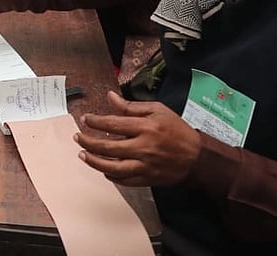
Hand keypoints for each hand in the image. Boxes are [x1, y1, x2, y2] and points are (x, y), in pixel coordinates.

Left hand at [74, 92, 201, 186]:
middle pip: (108, 147)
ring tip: (83, 154)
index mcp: (145, 127)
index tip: (85, 119)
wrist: (198, 157)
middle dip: (88, 142)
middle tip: (78, 137)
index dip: (95, 121)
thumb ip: (131, 106)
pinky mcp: (148, 179)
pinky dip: (111, 176)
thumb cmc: (177, 131)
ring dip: (94, 161)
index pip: (112, 124)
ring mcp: (145, 165)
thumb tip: (110, 97)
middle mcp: (143, 147)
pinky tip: (103, 170)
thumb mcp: (158, 111)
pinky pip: (124, 180)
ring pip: (112, 167)